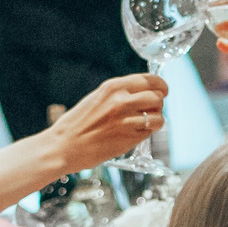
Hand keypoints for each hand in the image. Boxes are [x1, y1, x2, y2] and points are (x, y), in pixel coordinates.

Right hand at [47, 73, 168, 171]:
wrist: (64, 146)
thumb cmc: (78, 123)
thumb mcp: (97, 98)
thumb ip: (119, 93)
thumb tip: (142, 92)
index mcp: (113, 87)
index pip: (150, 80)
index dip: (161, 86)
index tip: (162, 90)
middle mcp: (122, 101)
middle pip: (158, 97)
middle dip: (158, 103)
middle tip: (152, 109)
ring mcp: (127, 120)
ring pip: (159, 116)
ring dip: (155, 120)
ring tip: (145, 123)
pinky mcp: (129, 139)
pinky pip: (150, 132)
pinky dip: (148, 132)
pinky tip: (136, 133)